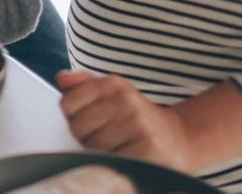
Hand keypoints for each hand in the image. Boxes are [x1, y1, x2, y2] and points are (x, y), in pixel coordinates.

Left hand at [56, 71, 196, 172]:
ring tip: (119, 146)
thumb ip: (85, 86)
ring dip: (102, 153)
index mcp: (113, 84)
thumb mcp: (114, 94)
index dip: (74, 118)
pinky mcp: (146, 148)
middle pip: (78, 127)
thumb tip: (62, 79)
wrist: (180, 139)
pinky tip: (128, 155)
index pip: (68, 103)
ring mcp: (136, 124)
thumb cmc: (139, 119)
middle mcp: (125, 100)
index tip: (90, 121)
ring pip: (93, 147)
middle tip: (108, 137)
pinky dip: (116, 163)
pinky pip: (112, 161)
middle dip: (88, 137)